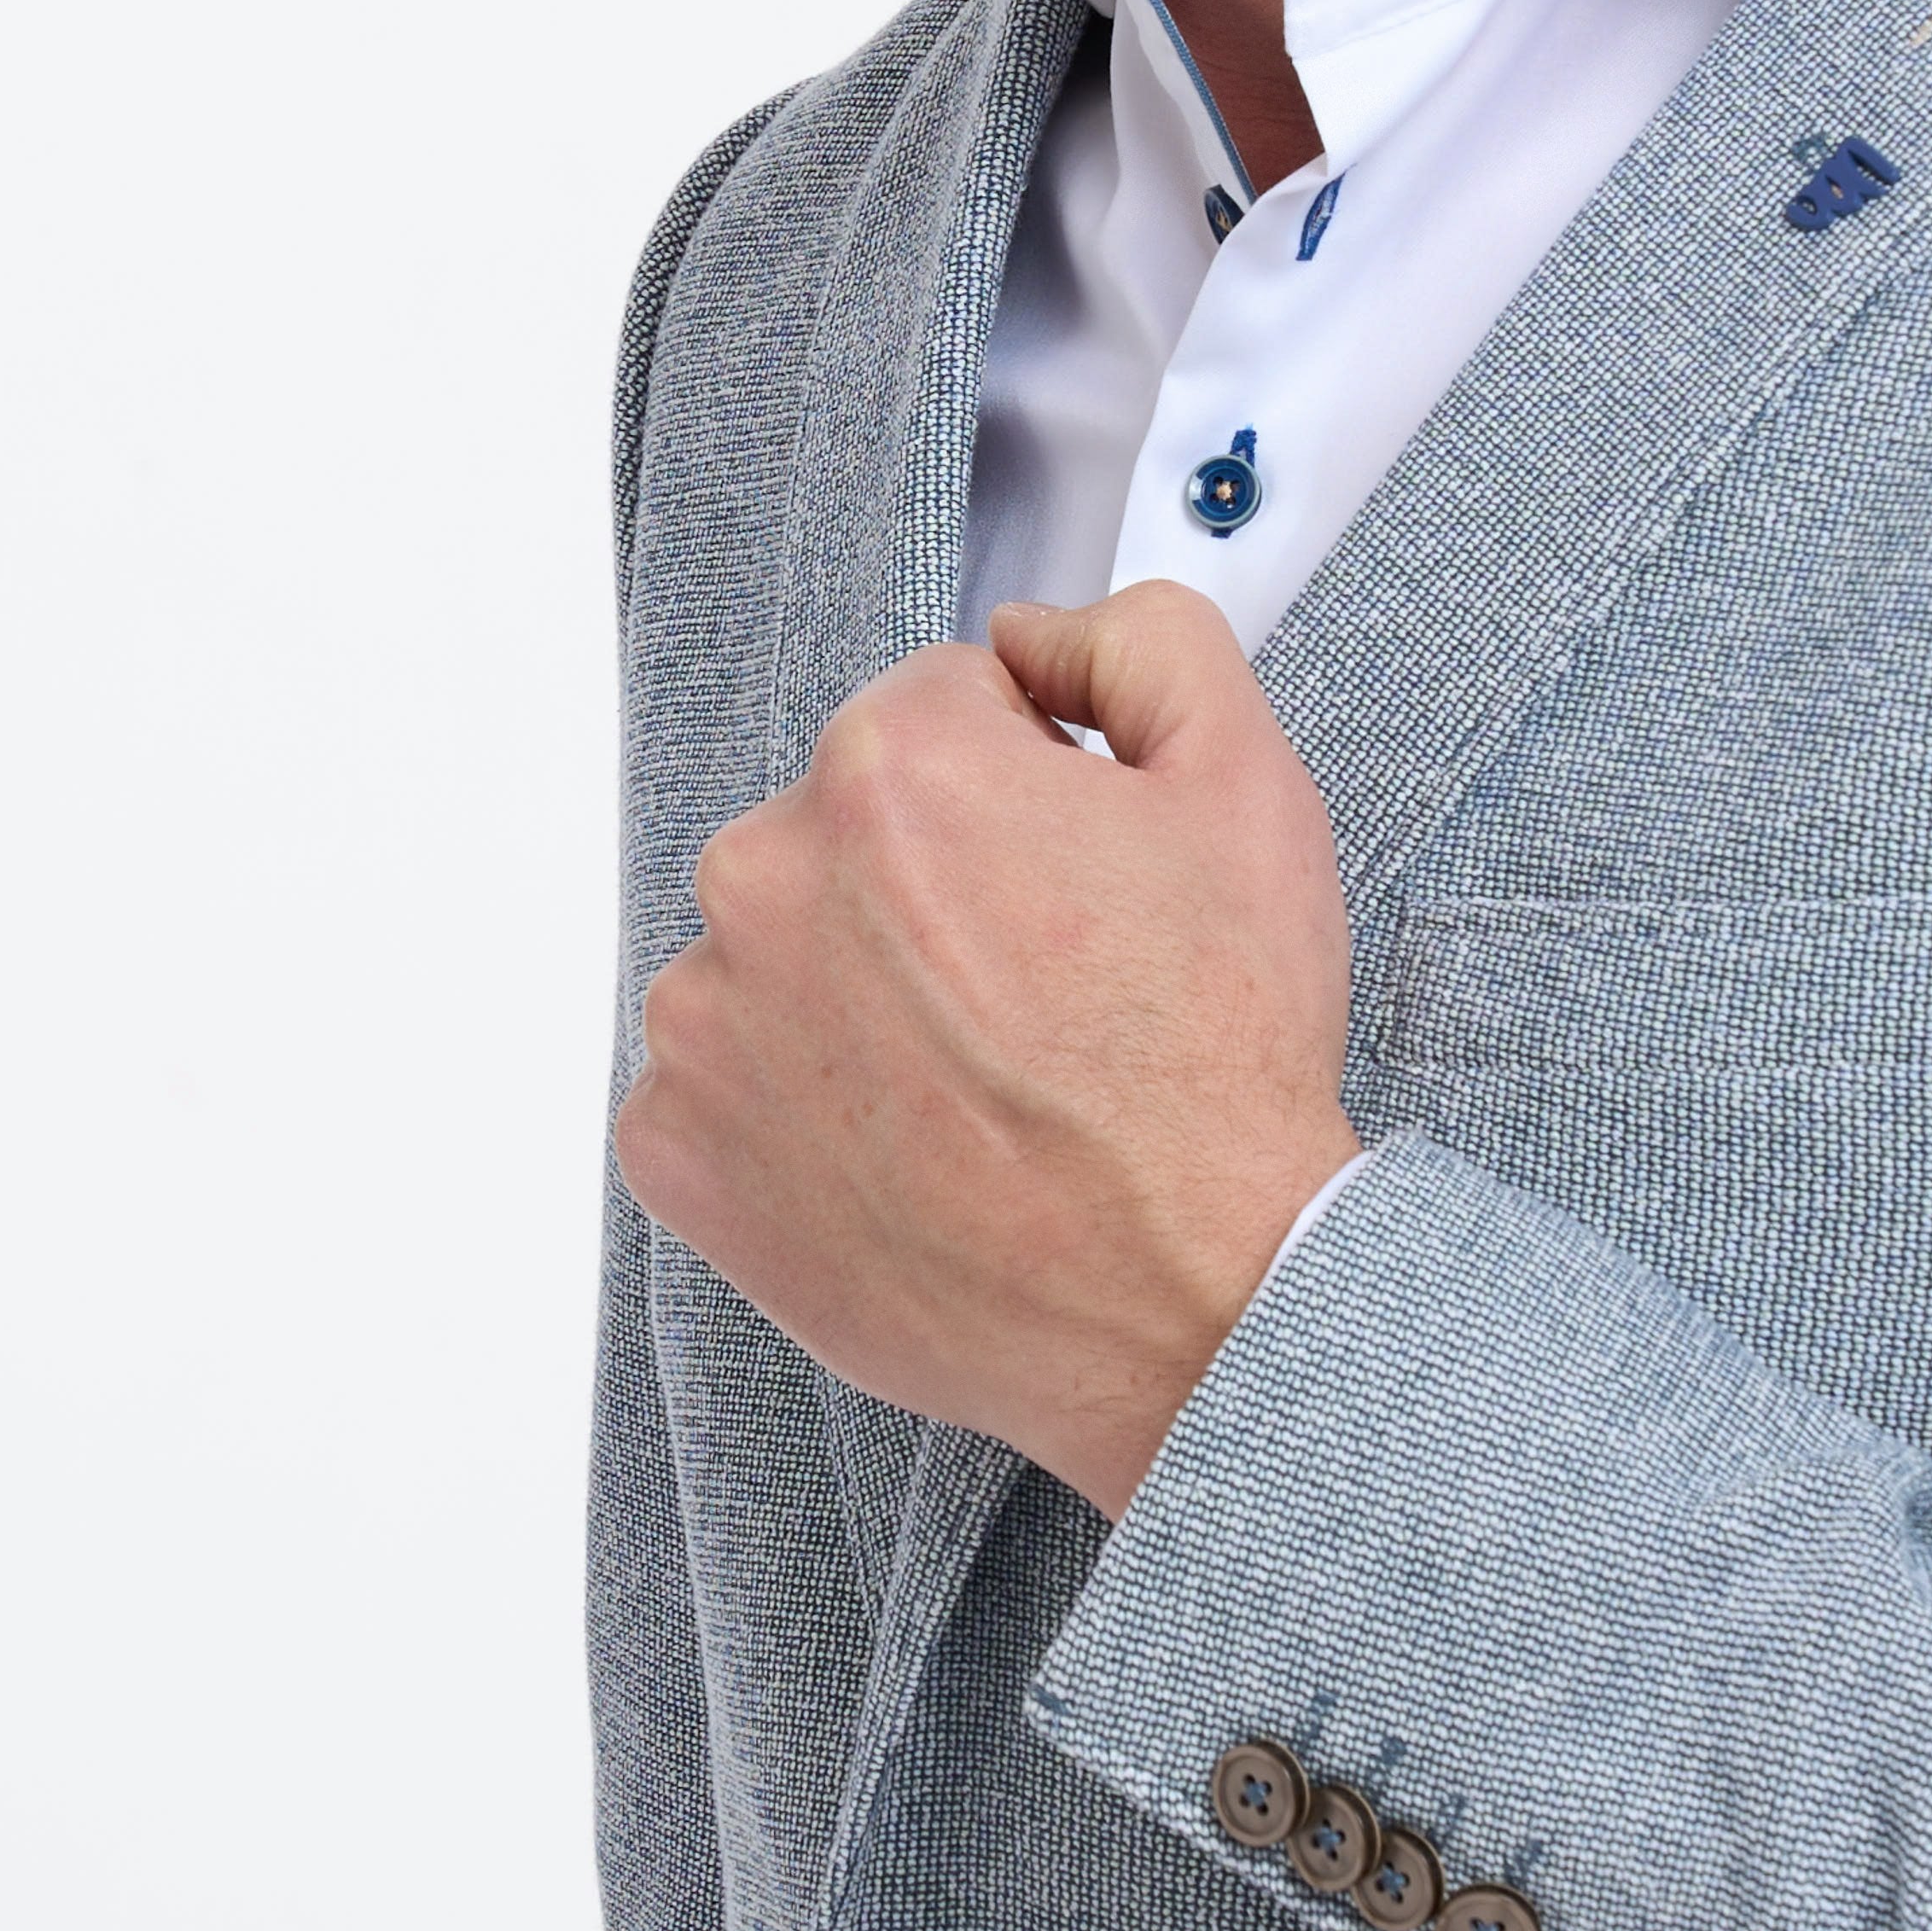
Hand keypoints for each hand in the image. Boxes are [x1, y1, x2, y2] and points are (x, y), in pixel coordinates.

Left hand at [613, 581, 1359, 1517]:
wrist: (1195, 1296)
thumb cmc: (1218, 1072)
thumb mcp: (1253, 791)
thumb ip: (1145, 644)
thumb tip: (1036, 634)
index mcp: (892, 764)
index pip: (937, 717)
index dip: (1032, 798)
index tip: (1077, 892)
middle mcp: (766, 875)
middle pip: (844, 837)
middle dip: (932, 897)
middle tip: (1045, 1005)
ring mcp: (707, 1021)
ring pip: (781, 963)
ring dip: (860, 1005)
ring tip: (982, 1091)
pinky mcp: (678, 1150)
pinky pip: (724, 1091)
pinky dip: (801, 1116)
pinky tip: (911, 1153)